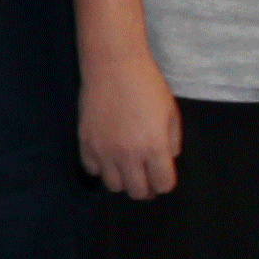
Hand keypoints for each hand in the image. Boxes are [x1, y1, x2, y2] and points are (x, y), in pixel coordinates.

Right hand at [78, 48, 180, 201]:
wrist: (113, 66)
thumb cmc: (147, 85)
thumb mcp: (171, 113)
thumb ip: (172, 142)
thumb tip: (166, 159)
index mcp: (154, 147)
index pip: (163, 185)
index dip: (165, 183)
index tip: (163, 175)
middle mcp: (129, 155)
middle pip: (138, 192)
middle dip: (145, 188)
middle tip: (146, 178)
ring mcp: (104, 150)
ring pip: (114, 186)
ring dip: (123, 180)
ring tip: (126, 167)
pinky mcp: (86, 143)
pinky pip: (92, 169)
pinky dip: (101, 167)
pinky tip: (108, 155)